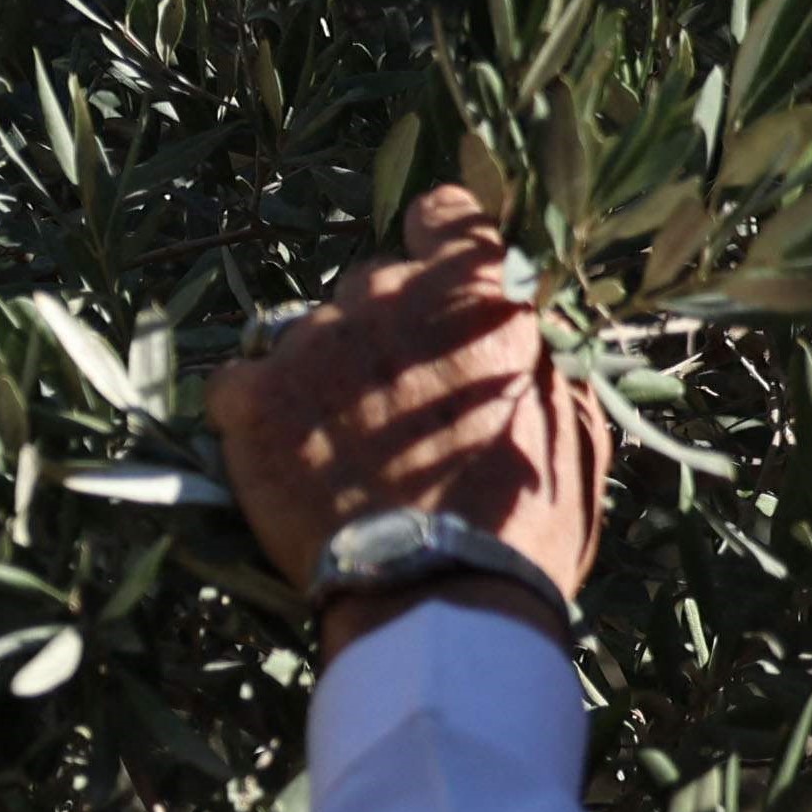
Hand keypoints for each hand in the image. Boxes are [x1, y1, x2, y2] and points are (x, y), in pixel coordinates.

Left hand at [205, 187, 611, 658]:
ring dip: (318, 379)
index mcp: (477, 295)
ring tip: (342, 453)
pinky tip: (284, 461)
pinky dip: (256, 416)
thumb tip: (526, 333)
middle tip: (394, 409)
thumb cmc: (524, 523)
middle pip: (370, 285)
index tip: (432, 284)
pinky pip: (239, 383)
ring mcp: (313, 343)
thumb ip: (540, 360)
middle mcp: (387, 296)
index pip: (445, 216)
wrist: (440, 596)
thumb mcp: (573, 429)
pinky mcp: (253, 397)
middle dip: (380, 334)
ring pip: (304, 335)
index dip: (438, 247)